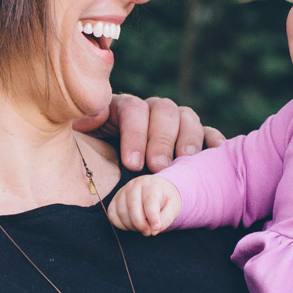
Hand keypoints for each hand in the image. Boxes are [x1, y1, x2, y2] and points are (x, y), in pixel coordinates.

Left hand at [83, 94, 221, 172]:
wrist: (100, 184)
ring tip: (184, 161)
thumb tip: (92, 115)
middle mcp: (148, 112)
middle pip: (163, 110)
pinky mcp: (189, 140)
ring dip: (187, 138)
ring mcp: (170, 124)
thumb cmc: (89, 166)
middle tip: (158, 167)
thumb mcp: (77, 144)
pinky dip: (212, 139)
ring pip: (186, 116)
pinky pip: (206, 132)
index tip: (132, 164)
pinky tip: (215, 151)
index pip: (133, 109)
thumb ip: (82, 126)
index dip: (135, 134)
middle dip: (161, 139)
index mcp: (119, 109)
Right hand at [106, 175, 180, 234]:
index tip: (156, 228)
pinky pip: (112, 215)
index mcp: (151, 184)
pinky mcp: (114, 200)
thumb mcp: (173, 206)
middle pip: (133, 206)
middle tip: (148, 232)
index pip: (150, 200)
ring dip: (132, 225)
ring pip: (122, 212)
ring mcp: (122, 191)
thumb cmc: (165, 199)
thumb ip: (166, 218)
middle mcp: (134, 184)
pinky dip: (121, 225)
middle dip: (140, 224)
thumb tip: (154, 230)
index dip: (152, 216)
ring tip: (142, 227)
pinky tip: (132, 226)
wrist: (157, 190)